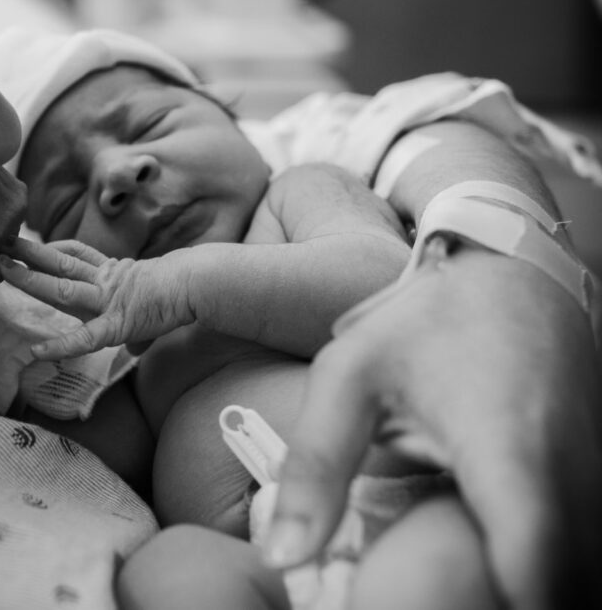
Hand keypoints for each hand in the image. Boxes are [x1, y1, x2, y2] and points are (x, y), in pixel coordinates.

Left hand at [0, 237, 195, 359]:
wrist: (199, 282)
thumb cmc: (182, 289)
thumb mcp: (153, 306)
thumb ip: (138, 330)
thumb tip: (136, 347)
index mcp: (113, 274)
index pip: (77, 256)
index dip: (53, 251)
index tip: (33, 246)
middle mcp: (105, 283)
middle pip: (60, 266)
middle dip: (29, 256)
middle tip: (0, 245)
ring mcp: (108, 302)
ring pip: (63, 288)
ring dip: (31, 279)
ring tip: (4, 268)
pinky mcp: (117, 325)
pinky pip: (84, 338)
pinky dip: (60, 345)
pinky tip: (36, 352)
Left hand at [261, 247, 601, 609]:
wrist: (517, 277)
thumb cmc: (431, 321)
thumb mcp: (352, 376)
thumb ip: (316, 463)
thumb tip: (284, 556)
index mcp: (510, 450)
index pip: (535, 572)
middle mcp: (572, 477)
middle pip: (562, 590)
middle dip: (496, 608)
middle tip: (422, 600)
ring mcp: (595, 483)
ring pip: (575, 576)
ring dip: (513, 591)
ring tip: (443, 585)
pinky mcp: (596, 486)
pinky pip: (576, 551)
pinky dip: (533, 569)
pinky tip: (481, 560)